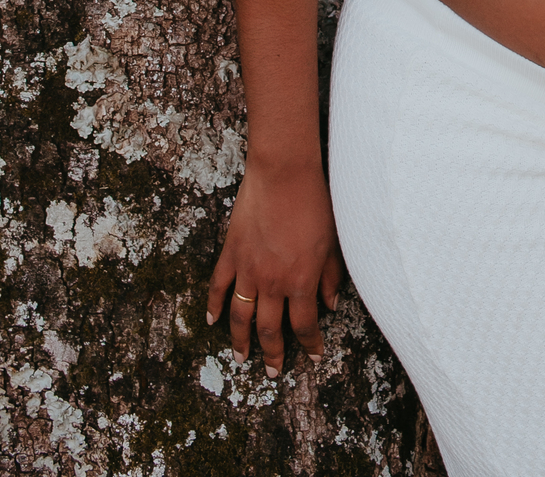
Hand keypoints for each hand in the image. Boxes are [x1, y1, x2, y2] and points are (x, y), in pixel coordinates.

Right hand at [207, 158, 343, 376]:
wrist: (284, 172)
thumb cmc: (315, 202)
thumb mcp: (333, 241)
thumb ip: (332, 276)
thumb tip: (331, 305)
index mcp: (301, 281)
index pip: (304, 325)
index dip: (309, 345)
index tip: (314, 356)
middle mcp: (272, 282)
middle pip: (269, 330)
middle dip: (272, 355)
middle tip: (273, 372)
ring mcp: (248, 269)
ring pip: (240, 317)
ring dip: (240, 341)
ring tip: (241, 359)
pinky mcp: (230, 253)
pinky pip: (217, 286)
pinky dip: (212, 306)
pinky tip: (211, 321)